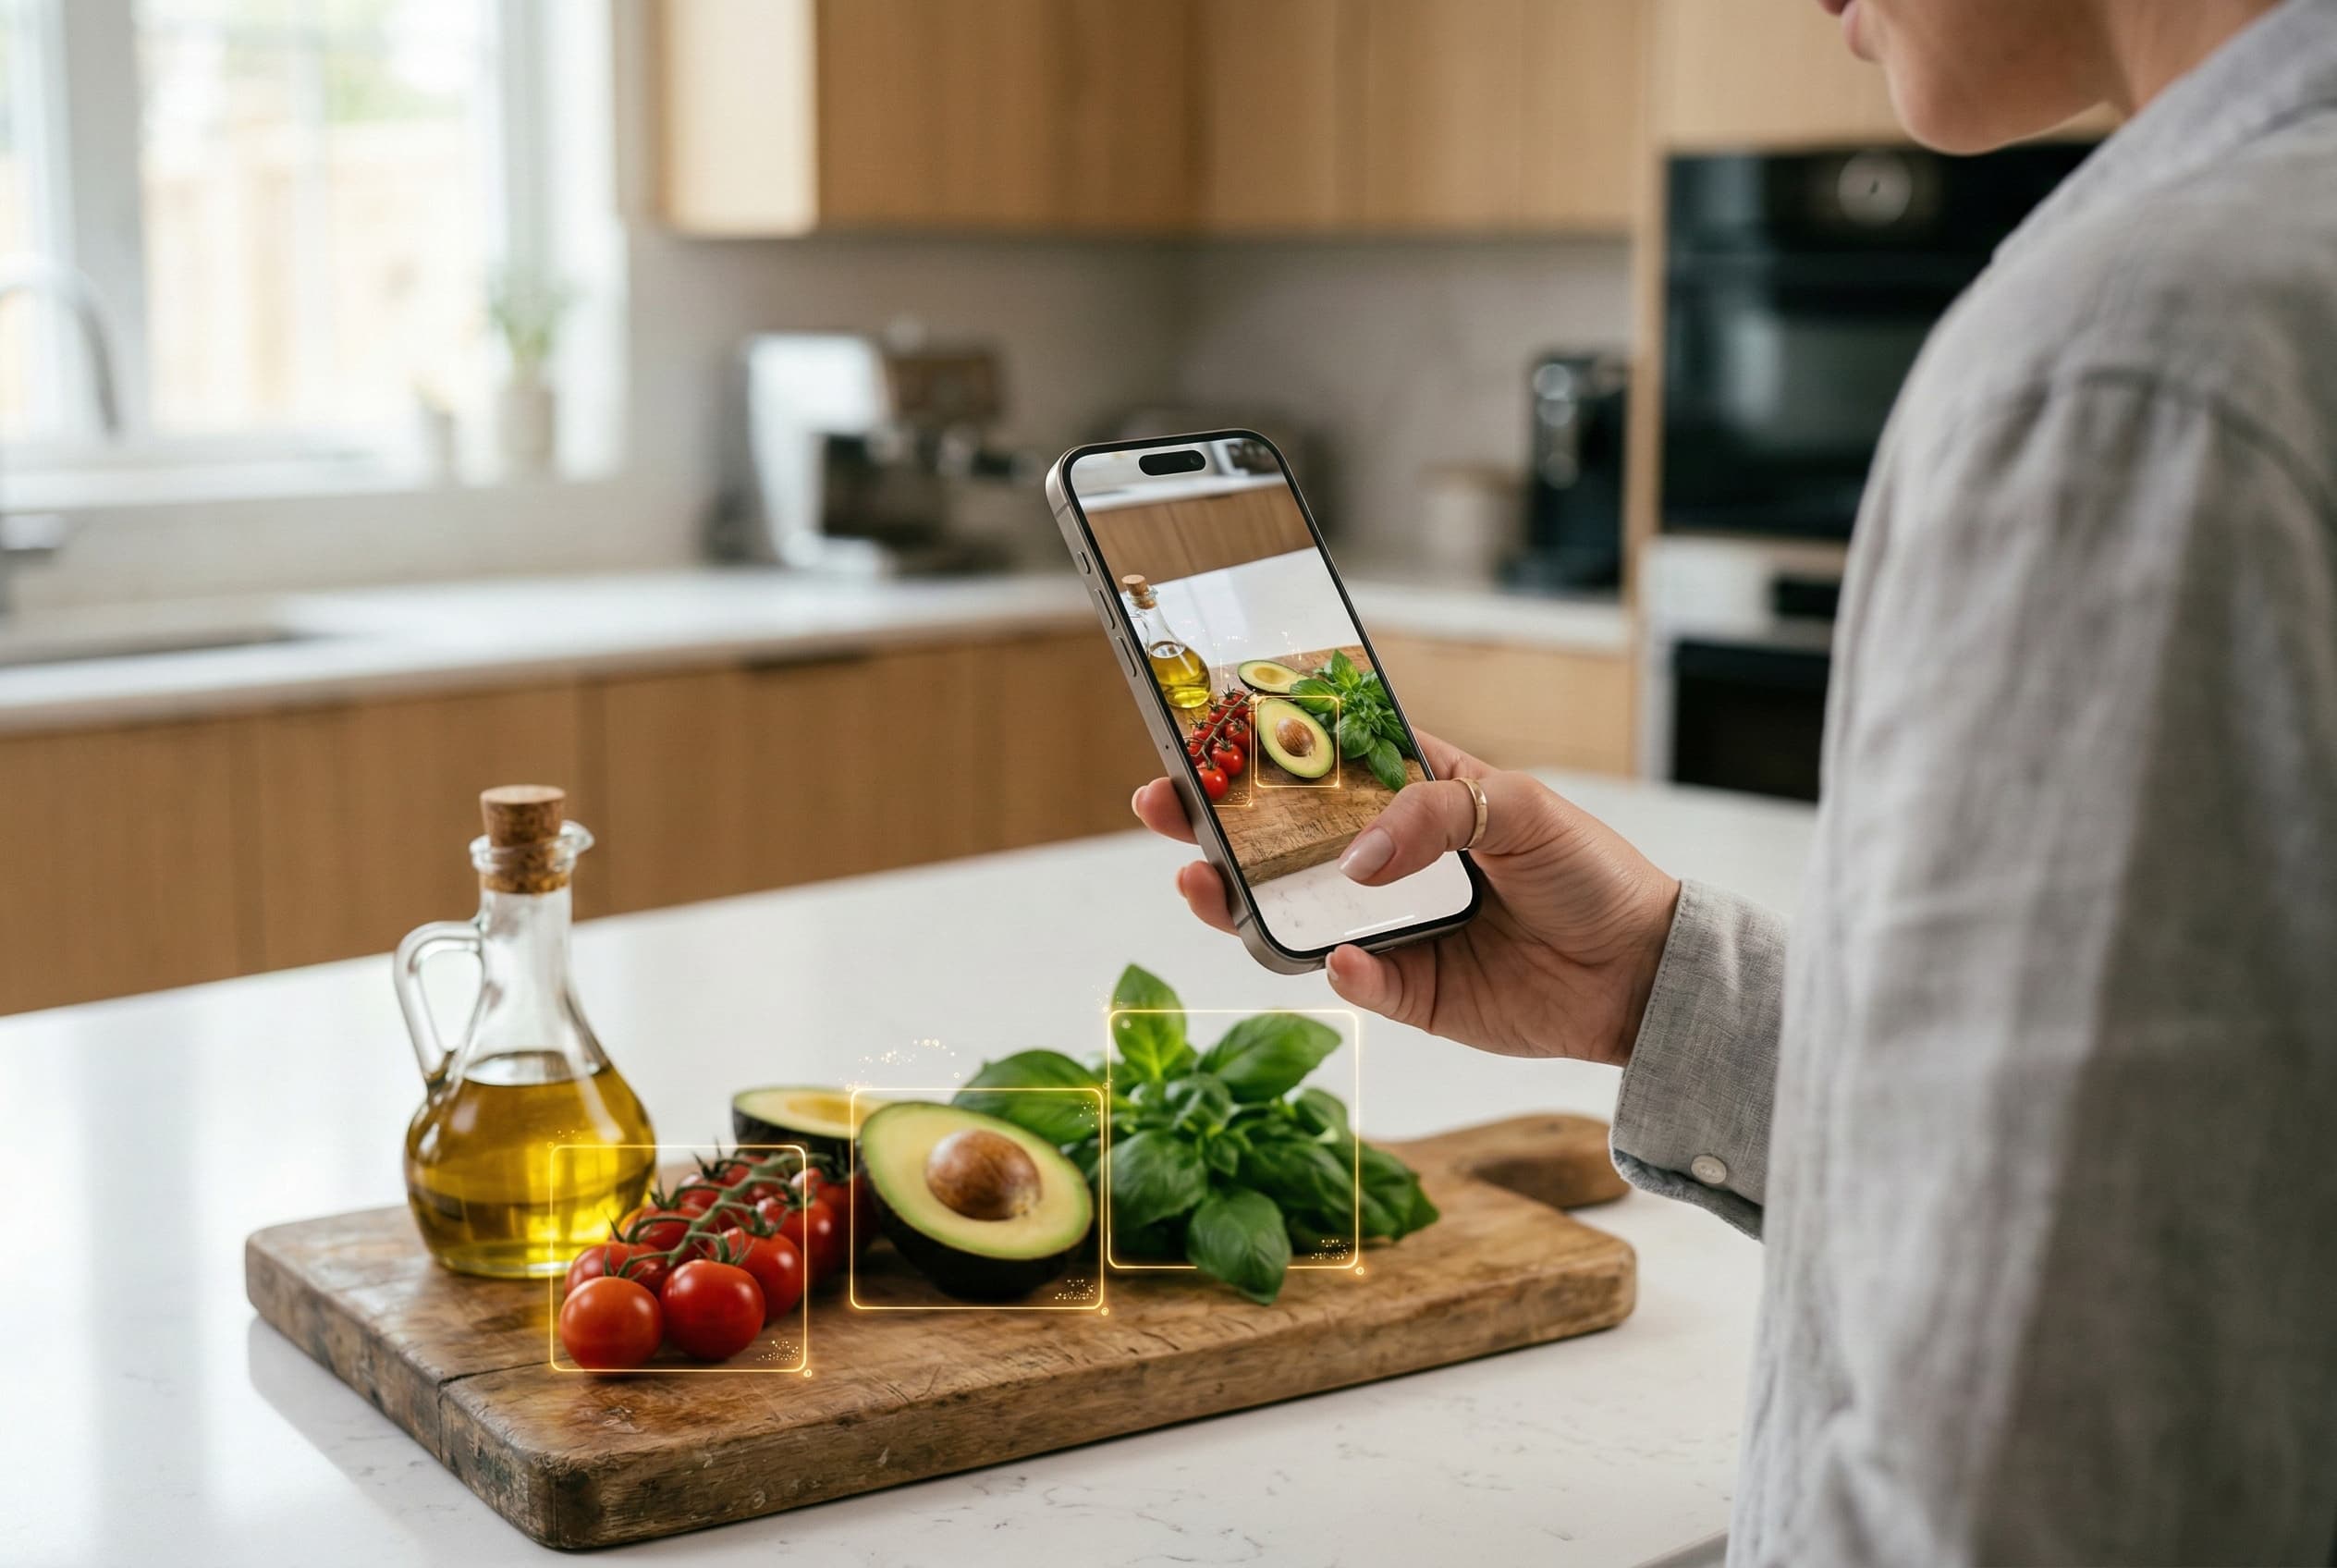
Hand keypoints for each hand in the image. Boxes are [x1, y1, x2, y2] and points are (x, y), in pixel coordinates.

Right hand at [1129, 732, 1679, 1066]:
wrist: (1643, 973)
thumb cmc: (1589, 871)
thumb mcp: (1519, 808)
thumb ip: (1433, 814)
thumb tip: (1358, 858)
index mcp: (1413, 795)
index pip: (1322, 765)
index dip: (1260, 749)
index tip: (1201, 734)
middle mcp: (1389, 860)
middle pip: (1282, 840)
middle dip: (1214, 824)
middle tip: (1162, 807)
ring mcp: (1391, 927)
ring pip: (1293, 914)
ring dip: (1242, 901)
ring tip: (1204, 883)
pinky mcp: (1408, 992)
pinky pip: (1354, 982)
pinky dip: (1340, 971)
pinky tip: (1339, 954)